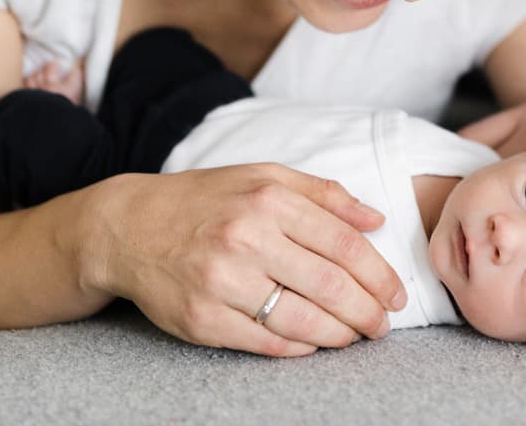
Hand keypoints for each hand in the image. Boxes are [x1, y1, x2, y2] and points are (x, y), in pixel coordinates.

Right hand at [87, 163, 407, 357]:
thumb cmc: (208, 200)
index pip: (345, 245)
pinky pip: (264, 342)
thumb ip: (324, 194)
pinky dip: (298, 348)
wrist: (129, 227)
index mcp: (268, 200)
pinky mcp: (201, 319)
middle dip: (367, 311)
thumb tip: (376, 219)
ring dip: (339, 334)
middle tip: (383, 325)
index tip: (396, 294)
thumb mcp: (264, 176)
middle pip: (329, 285)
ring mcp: (221, 281)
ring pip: (301, 320)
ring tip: (355, 336)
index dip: (380, 276)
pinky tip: (314, 343)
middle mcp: (245, 238)